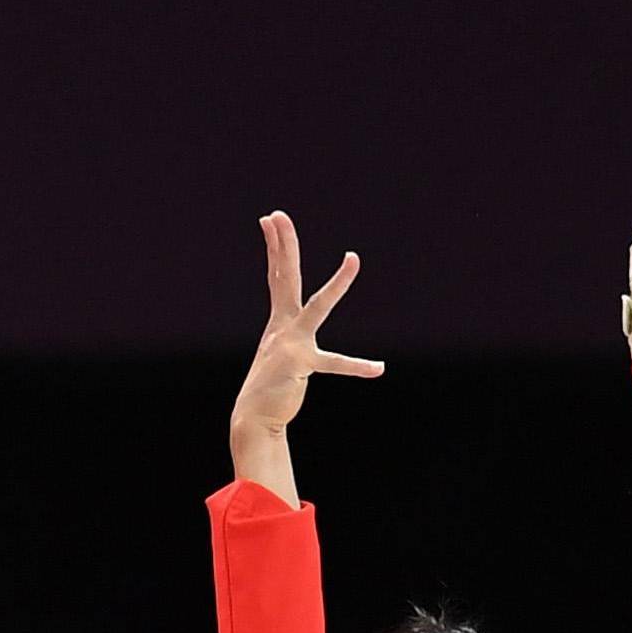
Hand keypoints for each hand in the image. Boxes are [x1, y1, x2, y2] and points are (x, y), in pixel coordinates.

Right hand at [229, 213, 382, 502]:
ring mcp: (292, 342)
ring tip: (354, 259)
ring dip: (339, 283)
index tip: (269, 219)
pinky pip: (335, 364)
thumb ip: (285, 335)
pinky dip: (357, 367)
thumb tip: (285, 325)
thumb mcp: (276, 352)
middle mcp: (283, 325)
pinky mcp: (302, 364)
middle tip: (277, 215)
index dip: (275, 245)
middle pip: (285, 275)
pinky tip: (378, 367)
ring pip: (319, 306)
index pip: (277, 274)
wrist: (253, 417)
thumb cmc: (269, 386)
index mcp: (279, 319)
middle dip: (283, 244)